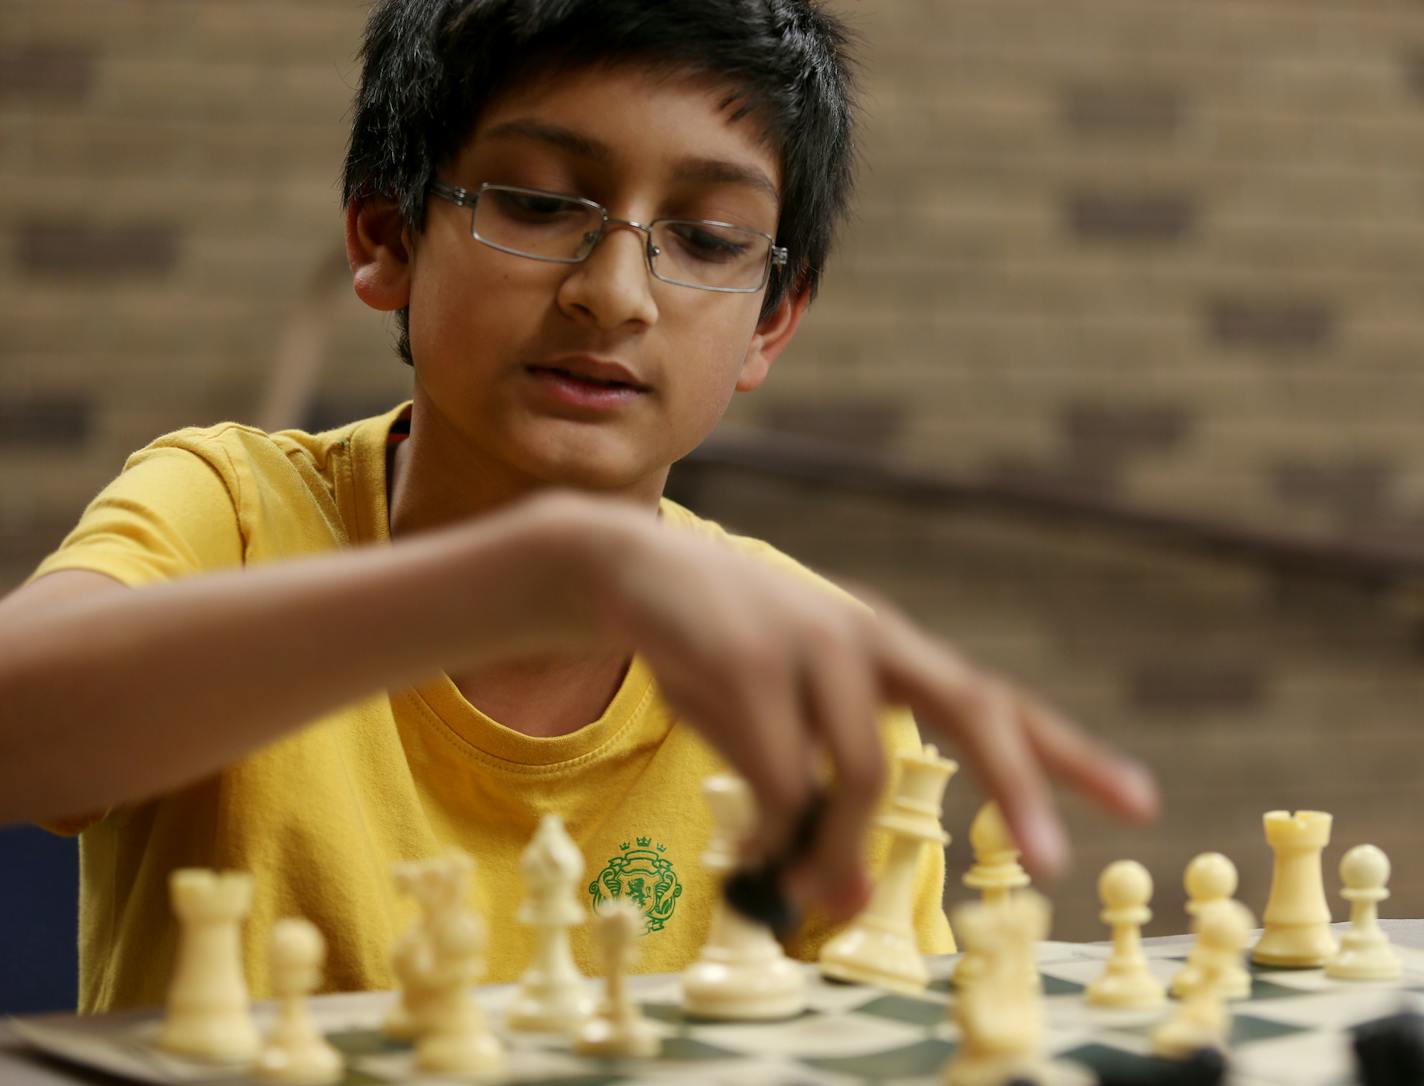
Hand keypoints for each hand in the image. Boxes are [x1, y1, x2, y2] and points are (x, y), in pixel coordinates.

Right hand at [572, 499, 1158, 922]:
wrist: (638, 572)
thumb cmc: (724, 656)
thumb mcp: (783, 723)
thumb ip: (822, 800)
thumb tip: (843, 903)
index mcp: (889, 651)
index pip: (995, 699)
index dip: (1067, 754)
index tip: (1138, 800)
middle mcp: (870, 638)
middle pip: (973, 705)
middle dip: (1020, 787)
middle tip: (1053, 864)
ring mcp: (814, 641)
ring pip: (864, 771)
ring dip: (842, 851)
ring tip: (813, 895)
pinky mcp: (752, 660)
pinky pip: (782, 776)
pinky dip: (776, 835)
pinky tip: (756, 856)